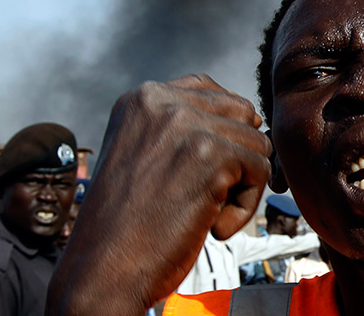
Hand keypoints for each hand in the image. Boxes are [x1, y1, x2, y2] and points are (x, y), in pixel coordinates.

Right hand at [47, 75, 271, 314]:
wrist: (102, 272)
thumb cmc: (130, 223)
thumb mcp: (145, 154)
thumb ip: (187, 127)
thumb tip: (253, 115)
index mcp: (142, 98)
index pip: (210, 91)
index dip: (222, 129)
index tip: (206, 168)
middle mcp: (161, 101)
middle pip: (241, 113)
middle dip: (237, 155)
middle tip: (208, 194)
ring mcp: (185, 124)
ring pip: (257, 142)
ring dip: (242, 184)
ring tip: (205, 212)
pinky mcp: (211, 153)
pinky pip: (261, 171)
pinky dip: (244, 207)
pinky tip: (212, 227)